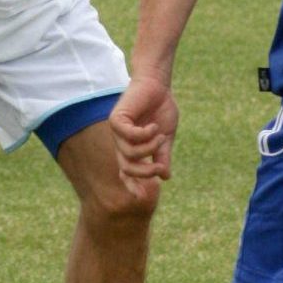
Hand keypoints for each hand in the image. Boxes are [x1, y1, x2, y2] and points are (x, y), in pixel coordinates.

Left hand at [109, 77, 178, 199]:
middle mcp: (120, 141)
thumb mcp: (165, 138)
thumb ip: (163, 156)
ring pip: (129, 153)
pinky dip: (144, 135)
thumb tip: (165, 177)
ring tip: (160, 136)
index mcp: (131, 148)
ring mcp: (117, 131)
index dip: (132, 185)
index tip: (142, 196)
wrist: (158, 86)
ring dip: (149, 148)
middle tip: (160, 167)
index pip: (126, 172)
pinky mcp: (116, 119)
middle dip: (144, 172)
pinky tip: (153, 127)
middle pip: (126, 168)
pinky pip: (129, 136)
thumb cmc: (161, 110)